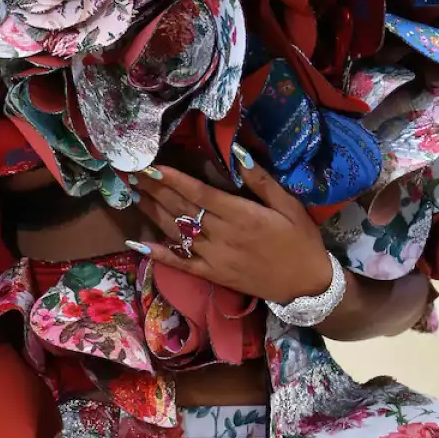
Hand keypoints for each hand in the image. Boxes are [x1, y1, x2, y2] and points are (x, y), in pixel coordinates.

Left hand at [130, 147, 332, 305]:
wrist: (307, 285)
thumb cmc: (300, 239)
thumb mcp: (289, 204)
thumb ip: (261, 180)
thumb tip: (237, 152)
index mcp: (241, 215)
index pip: (199, 194)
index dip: (172, 179)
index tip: (150, 166)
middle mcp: (222, 236)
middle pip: (181, 209)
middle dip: (155, 189)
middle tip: (132, 173)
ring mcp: (214, 258)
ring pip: (177, 232)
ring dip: (152, 212)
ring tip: (133, 194)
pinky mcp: (212, 275)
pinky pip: (181, 264)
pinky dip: (159, 254)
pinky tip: (138, 243)